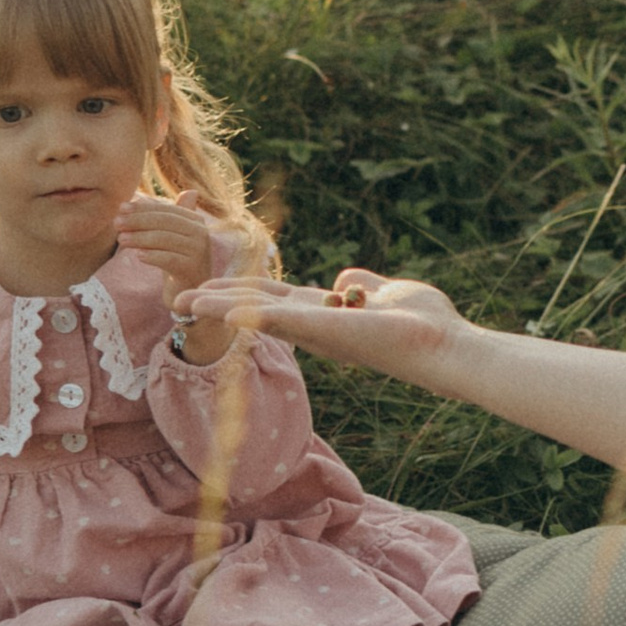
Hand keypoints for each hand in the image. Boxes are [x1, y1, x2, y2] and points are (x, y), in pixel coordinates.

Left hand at [114, 193, 223, 291]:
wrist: (187, 291)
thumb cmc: (174, 261)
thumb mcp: (167, 237)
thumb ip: (157, 218)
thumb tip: (138, 197)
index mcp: (195, 221)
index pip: (166, 210)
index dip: (143, 208)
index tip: (120, 208)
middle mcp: (201, 233)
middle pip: (165, 222)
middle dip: (138, 221)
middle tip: (117, 223)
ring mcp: (199, 251)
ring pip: (165, 239)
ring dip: (140, 238)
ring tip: (121, 239)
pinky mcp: (193, 269)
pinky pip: (169, 259)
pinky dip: (152, 256)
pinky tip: (137, 256)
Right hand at [178, 263, 464, 383]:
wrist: (445, 345)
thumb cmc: (426, 324)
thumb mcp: (387, 293)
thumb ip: (364, 286)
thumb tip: (347, 280)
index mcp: (325, 314)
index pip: (274, 300)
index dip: (242, 292)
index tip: (213, 289)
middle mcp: (314, 324)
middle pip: (255, 307)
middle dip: (218, 301)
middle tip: (180, 298)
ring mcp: (314, 327)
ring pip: (255, 312)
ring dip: (217, 306)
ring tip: (182, 300)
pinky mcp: (319, 326)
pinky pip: (271, 314)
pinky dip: (239, 308)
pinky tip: (211, 302)